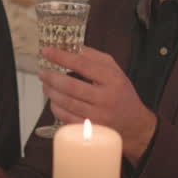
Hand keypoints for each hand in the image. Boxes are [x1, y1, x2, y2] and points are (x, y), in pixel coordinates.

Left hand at [40, 45, 156, 162]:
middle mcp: (106, 98)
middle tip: (42, 71)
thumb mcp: (115, 71)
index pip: (83, 64)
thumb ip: (94, 58)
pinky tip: (53, 100)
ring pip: (66, 102)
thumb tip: (70, 47)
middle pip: (70, 86)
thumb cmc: (121, 94)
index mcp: (112, 80)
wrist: (134, 125)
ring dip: (51, 92)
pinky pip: (66, 117)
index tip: (47, 51)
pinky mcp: (90, 130)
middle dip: (51, 77)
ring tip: (46, 84)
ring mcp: (98, 116)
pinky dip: (55, 107)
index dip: (62, 57)